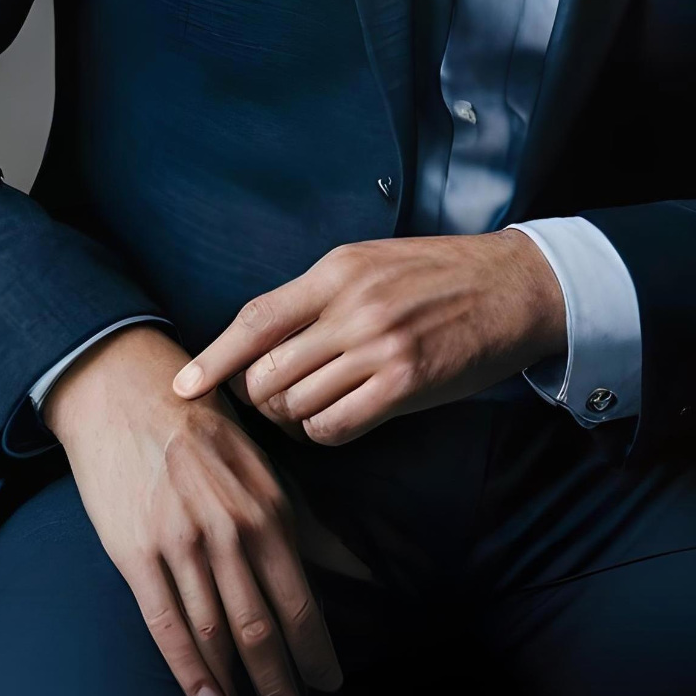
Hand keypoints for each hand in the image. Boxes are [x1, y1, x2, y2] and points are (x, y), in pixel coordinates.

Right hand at [43, 325, 343, 695]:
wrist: (127, 394)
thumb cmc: (204, 431)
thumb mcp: (264, 470)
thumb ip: (308, 524)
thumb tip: (358, 568)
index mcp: (268, 509)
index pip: (300, 598)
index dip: (316, 649)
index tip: (329, 684)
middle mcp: (230, 531)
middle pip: (261, 625)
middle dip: (281, 678)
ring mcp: (181, 543)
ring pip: (216, 631)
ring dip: (238, 680)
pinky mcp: (136, 552)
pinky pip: (166, 624)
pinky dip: (189, 669)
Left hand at [173, 231, 566, 446]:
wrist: (513, 286)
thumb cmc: (439, 275)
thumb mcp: (372, 262)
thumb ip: (320, 294)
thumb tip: (264, 338)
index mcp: (337, 270)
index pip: (256, 319)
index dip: (213, 359)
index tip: (183, 387)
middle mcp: (352, 307)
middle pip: (267, 374)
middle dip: (258, 399)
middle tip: (272, 403)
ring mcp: (379, 346)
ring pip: (297, 406)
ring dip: (294, 419)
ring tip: (312, 409)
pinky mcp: (406, 384)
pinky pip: (336, 427)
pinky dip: (325, 432)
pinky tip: (340, 420)